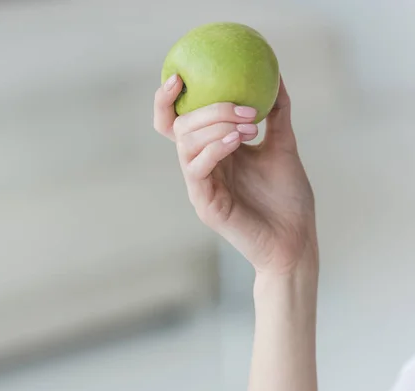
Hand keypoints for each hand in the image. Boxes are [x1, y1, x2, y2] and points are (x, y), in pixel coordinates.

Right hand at [153, 74, 317, 272]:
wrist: (295, 240)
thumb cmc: (287, 198)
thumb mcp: (283, 146)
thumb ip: (276, 114)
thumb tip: (277, 76)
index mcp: (212, 152)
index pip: (178, 123)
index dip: (169, 101)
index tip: (180, 76)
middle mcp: (201, 167)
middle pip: (180, 128)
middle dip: (208, 109)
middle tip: (242, 107)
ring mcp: (200, 187)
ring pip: (185, 145)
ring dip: (214, 126)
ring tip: (247, 124)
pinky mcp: (204, 204)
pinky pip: (197, 169)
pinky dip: (214, 149)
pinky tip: (238, 140)